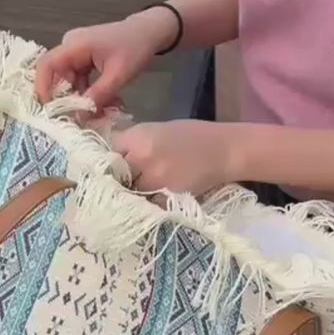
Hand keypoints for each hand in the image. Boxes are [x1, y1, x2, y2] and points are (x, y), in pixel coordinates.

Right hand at [34, 9, 177, 110]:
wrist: (148, 32)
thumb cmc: (135, 47)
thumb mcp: (118, 74)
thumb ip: (98, 94)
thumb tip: (80, 116)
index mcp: (75, 44)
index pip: (47, 65)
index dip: (43, 88)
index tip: (50, 110)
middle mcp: (70, 47)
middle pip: (57, 77)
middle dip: (68, 99)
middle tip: (81, 118)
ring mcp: (76, 53)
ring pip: (70, 82)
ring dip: (82, 99)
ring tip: (101, 113)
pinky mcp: (83, 60)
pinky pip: (79, 80)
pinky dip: (89, 93)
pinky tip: (104, 103)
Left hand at [112, 121, 235, 194]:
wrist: (224, 151)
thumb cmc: (192, 136)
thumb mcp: (156, 129)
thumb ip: (132, 143)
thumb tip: (110, 158)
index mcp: (138, 137)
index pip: (110, 153)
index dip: (113, 161)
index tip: (118, 165)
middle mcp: (141, 157)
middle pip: (116, 176)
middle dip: (120, 179)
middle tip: (129, 180)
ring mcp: (153, 180)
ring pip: (130, 193)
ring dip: (134, 193)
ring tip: (147, 188)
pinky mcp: (166, 198)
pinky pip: (147, 204)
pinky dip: (150, 203)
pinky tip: (159, 196)